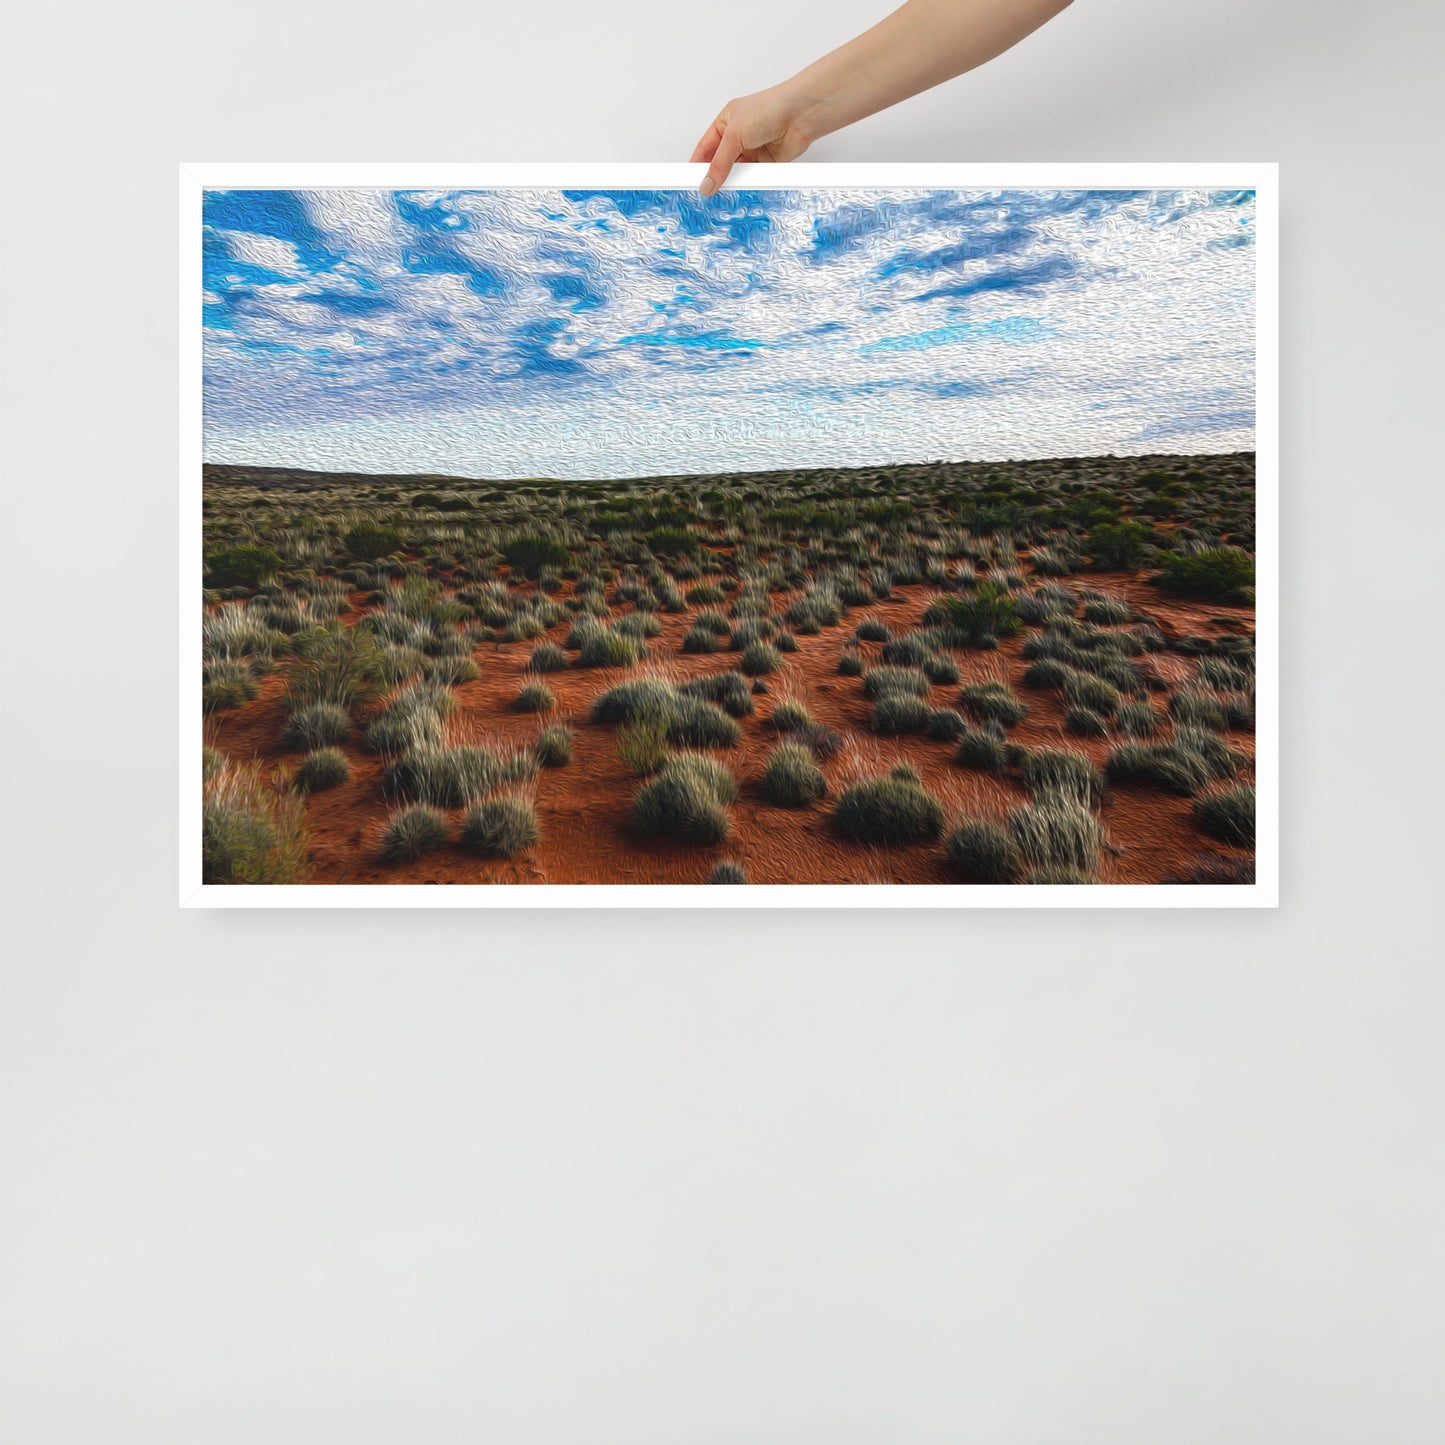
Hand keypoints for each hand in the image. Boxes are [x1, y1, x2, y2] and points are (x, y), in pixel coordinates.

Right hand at [690, 87, 818, 194]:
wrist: (800, 115)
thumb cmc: (769, 109)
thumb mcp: (734, 135)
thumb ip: (719, 163)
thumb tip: (707, 183)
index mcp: (726, 122)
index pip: (705, 147)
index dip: (697, 164)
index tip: (689, 181)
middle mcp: (738, 136)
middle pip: (720, 162)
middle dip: (713, 176)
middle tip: (704, 192)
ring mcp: (752, 150)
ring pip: (736, 172)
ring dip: (730, 182)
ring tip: (721, 193)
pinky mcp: (766, 163)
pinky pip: (752, 178)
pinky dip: (747, 184)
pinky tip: (740, 190)